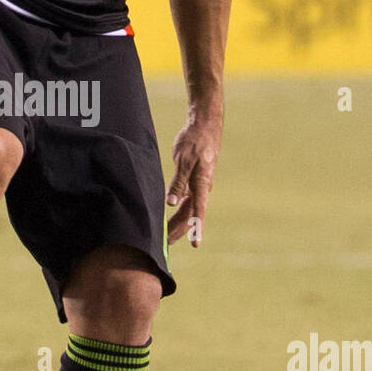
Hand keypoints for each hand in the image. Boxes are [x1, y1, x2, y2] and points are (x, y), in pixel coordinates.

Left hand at [166, 105, 222, 246]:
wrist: (205, 125)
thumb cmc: (195, 140)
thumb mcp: (184, 160)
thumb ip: (178, 182)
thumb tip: (171, 203)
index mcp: (202, 184)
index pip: (198, 211)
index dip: (196, 228)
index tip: (195, 244)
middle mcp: (202, 187)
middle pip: (191, 214)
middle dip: (180, 230)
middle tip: (166, 245)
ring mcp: (199, 184)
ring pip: (188, 208)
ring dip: (178, 222)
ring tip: (166, 235)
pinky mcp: (195, 179)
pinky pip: (187, 199)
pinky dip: (179, 210)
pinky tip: (170, 215)